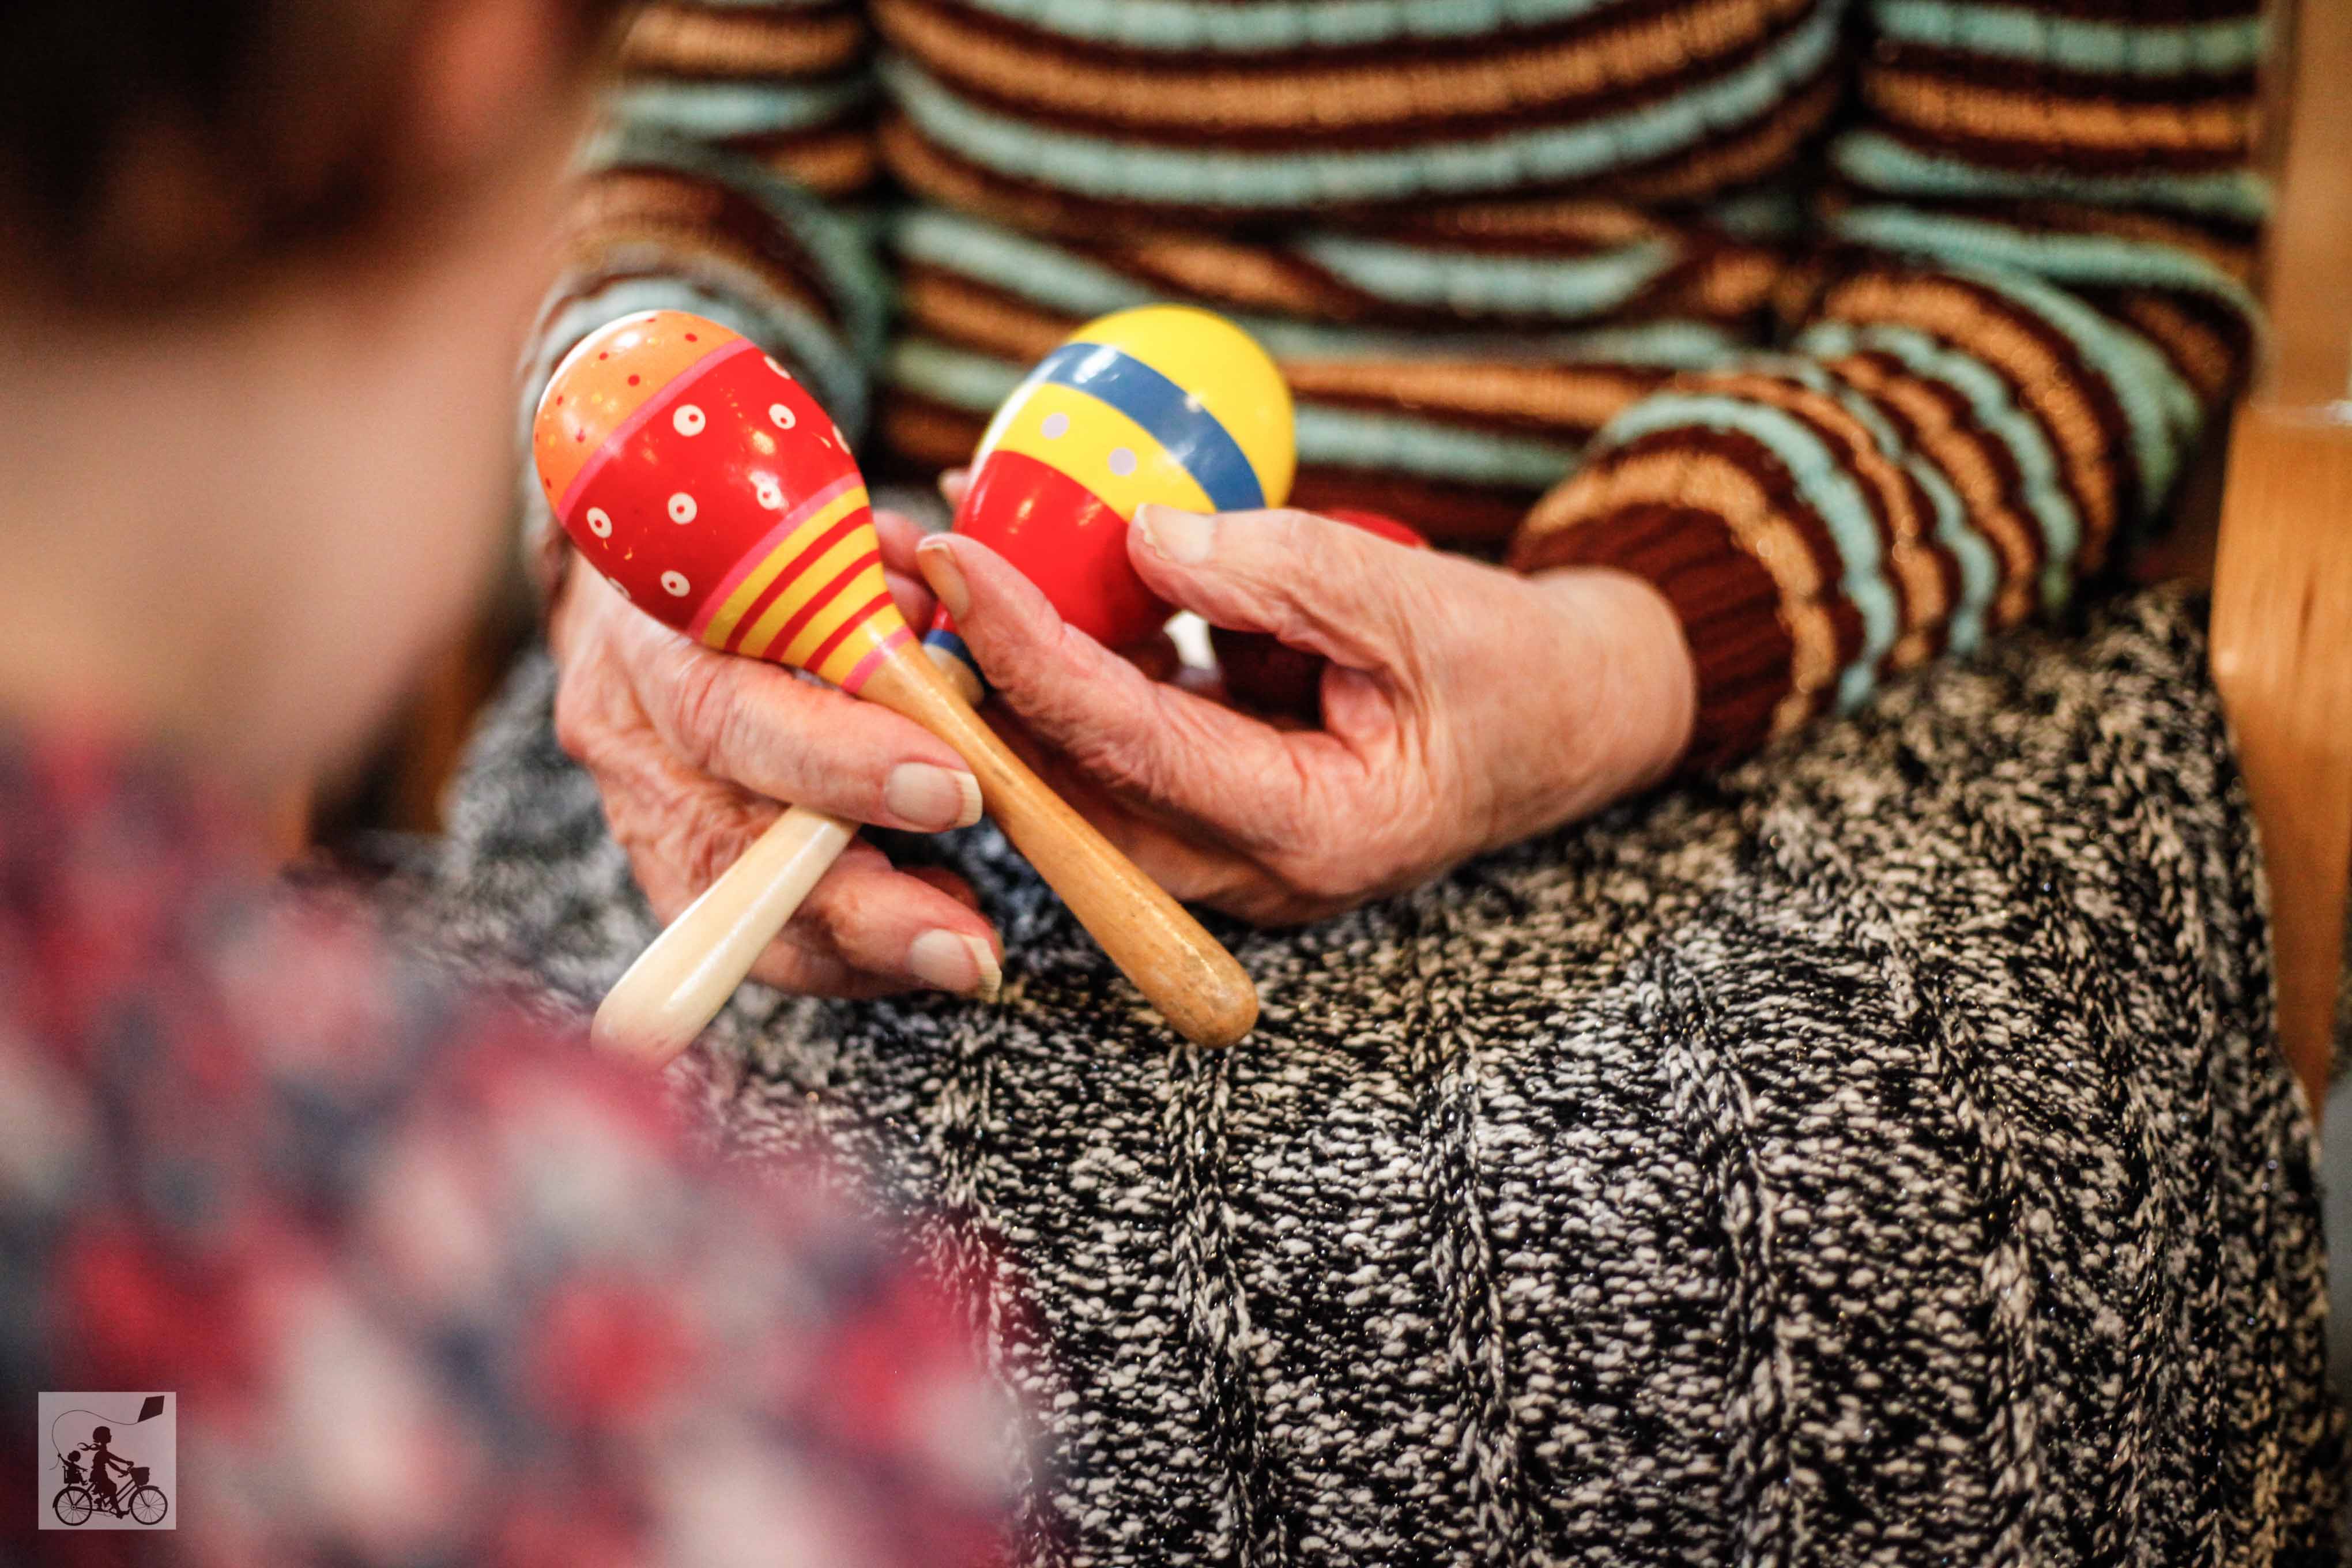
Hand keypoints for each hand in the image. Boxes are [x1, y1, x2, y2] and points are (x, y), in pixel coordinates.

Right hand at [548, 510, 1002, 997]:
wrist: (647, 571)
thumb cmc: (747, 547)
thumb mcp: (805, 533)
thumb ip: (880, 581)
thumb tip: (962, 624)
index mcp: (655, 631)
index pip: (731, 711)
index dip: (840, 762)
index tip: (953, 791)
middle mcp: (628, 729)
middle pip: (726, 845)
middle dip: (860, 905)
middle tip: (965, 943)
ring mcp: (635, 805)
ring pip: (734, 911)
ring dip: (861, 950)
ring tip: (963, 955)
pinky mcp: (660, 861)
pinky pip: (748, 936)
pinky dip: (843, 956)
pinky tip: (921, 949)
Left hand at [915, 504, 1696, 925]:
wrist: (1572, 718)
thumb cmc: (1519, 672)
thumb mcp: (1419, 603)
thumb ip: (1283, 571)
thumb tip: (1138, 535)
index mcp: (1308, 833)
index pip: (1126, 746)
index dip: (1027, 651)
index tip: (955, 559)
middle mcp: (1245, 864)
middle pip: (1068, 779)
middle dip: (974, 675)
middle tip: (905, 560)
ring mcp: (1222, 841)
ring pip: (1075, 763)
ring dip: (1004, 666)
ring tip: (944, 551)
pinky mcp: (1211, 797)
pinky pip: (1112, 734)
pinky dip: (1066, 659)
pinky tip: (1023, 572)